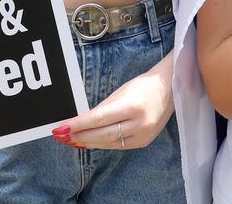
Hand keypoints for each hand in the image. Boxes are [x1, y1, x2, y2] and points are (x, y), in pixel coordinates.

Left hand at [52, 62, 172, 150]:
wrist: (169, 90)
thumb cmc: (143, 86)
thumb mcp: (121, 92)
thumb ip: (103, 108)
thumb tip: (82, 122)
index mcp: (132, 106)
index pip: (99, 119)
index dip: (78, 125)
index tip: (62, 128)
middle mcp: (139, 123)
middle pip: (103, 134)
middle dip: (80, 136)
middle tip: (63, 136)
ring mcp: (143, 135)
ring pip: (109, 143)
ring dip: (89, 142)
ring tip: (73, 141)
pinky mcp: (144, 142)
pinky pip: (119, 145)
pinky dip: (103, 144)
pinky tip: (91, 142)